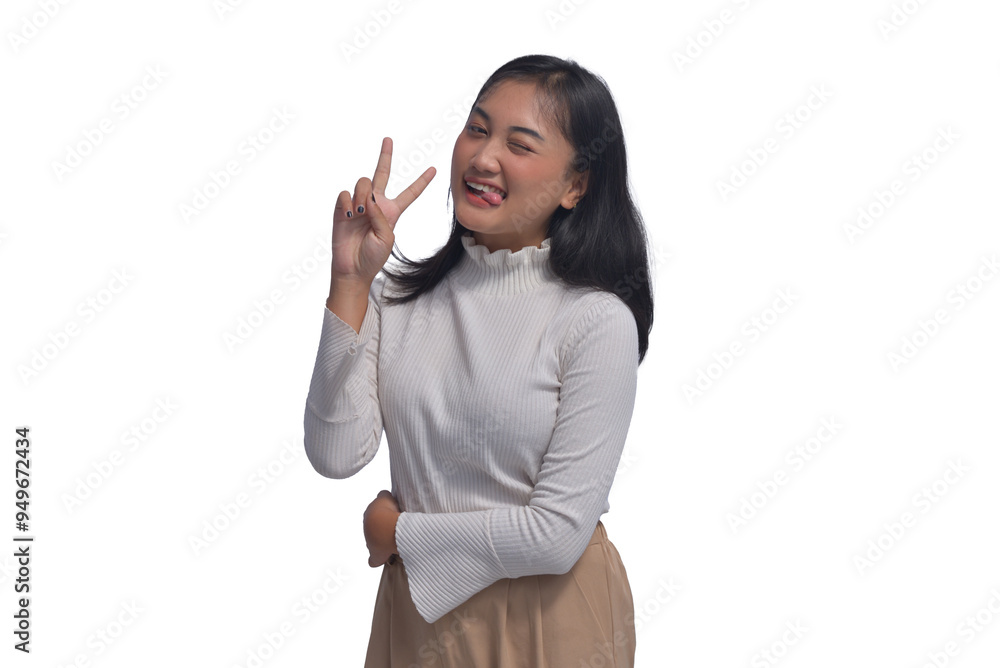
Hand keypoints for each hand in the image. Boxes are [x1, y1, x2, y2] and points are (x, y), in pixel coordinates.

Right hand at [332, 137, 435, 284]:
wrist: (353, 269)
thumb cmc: (373, 257)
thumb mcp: (387, 238)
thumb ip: (381, 216)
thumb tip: (368, 199)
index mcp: (392, 211)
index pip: (410, 193)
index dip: (421, 182)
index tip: (434, 169)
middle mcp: (376, 204)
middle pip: (382, 173)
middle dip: (385, 156)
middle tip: (388, 139)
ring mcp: (358, 204)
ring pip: (363, 183)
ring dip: (363, 196)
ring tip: (359, 214)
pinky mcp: (341, 208)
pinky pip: (345, 194)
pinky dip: (348, 202)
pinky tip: (349, 214)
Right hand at [363, 489, 400, 567]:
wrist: (384, 529)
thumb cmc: (382, 541)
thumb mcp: (376, 556)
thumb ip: (374, 559)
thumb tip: (372, 562)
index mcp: (366, 528)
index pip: (372, 529)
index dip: (381, 533)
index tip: (389, 537)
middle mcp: (367, 516)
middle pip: (376, 516)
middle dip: (385, 521)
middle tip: (397, 527)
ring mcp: (374, 507)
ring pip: (381, 506)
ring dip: (389, 510)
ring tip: (401, 516)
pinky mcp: (382, 497)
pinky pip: (383, 495)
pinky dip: (389, 497)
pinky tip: (399, 503)